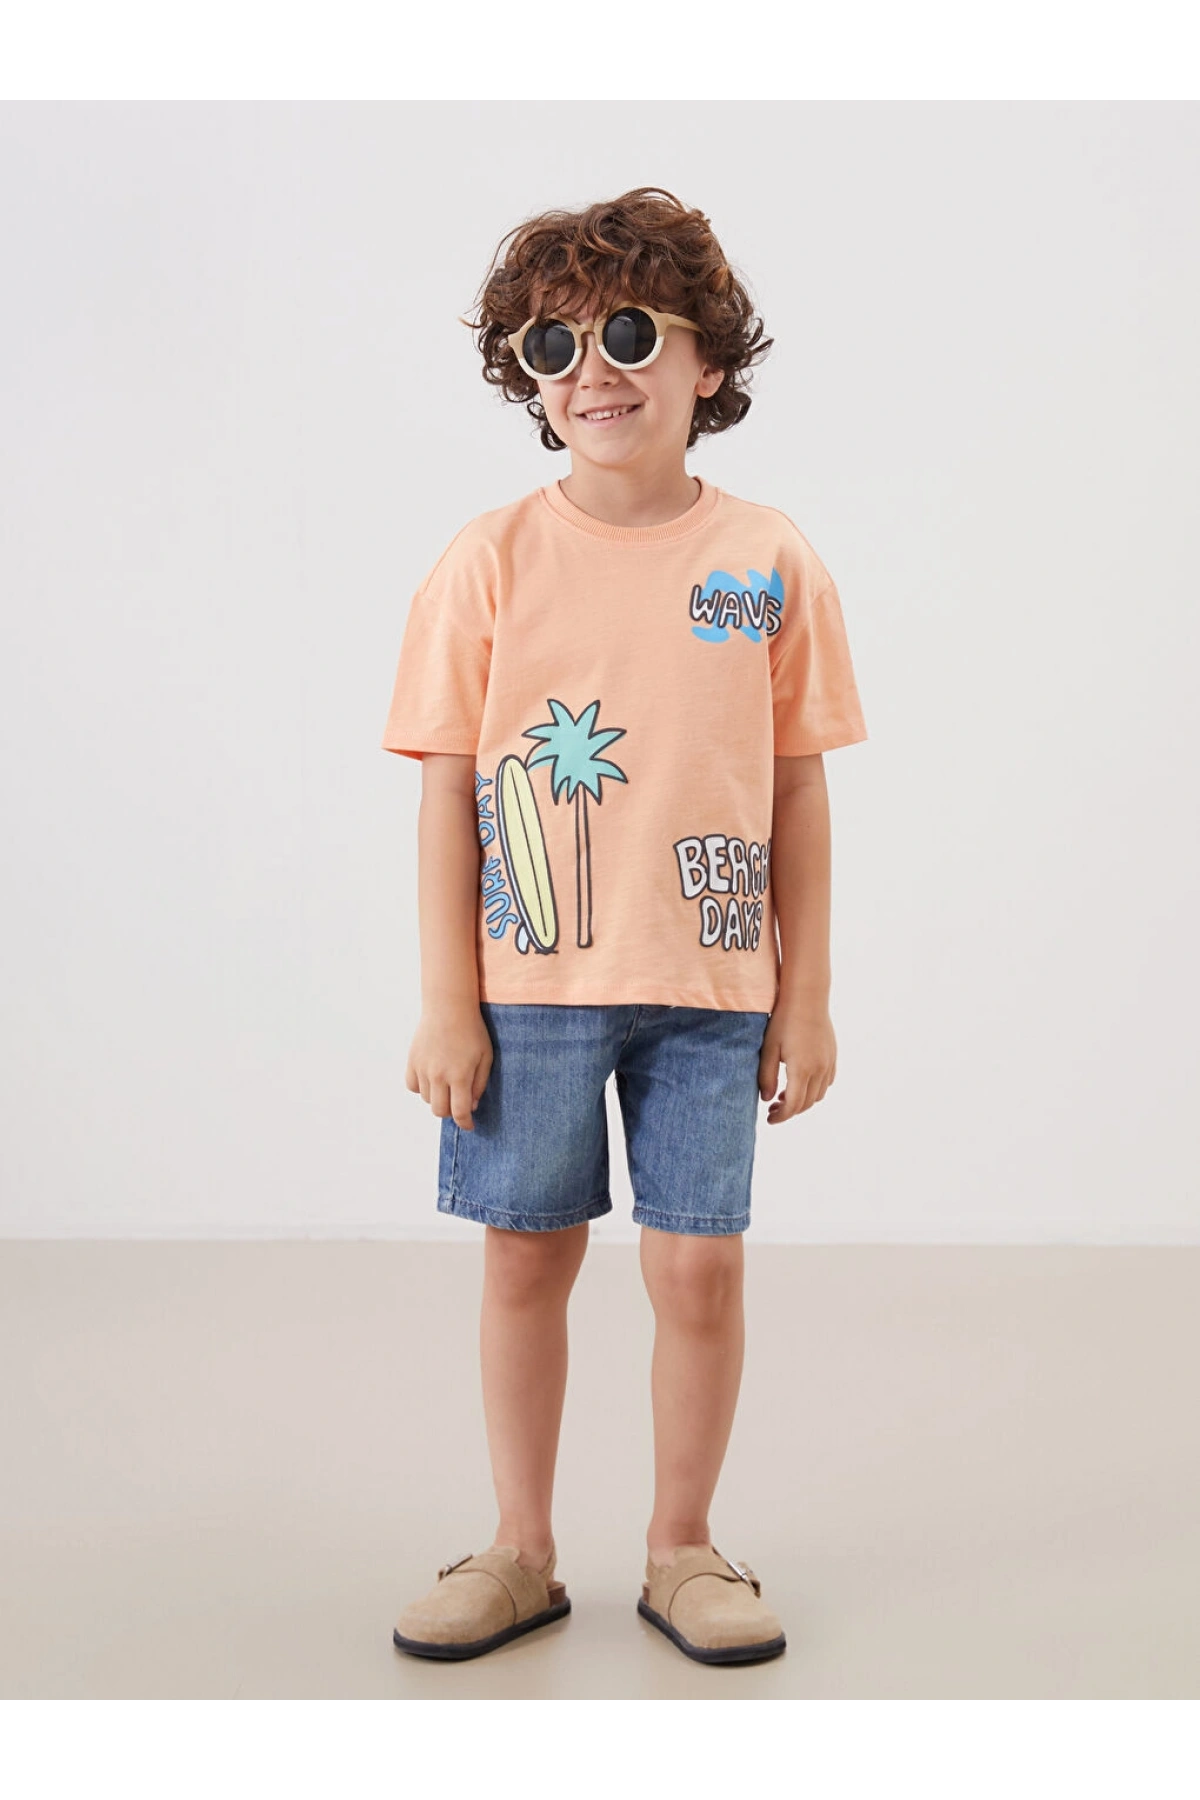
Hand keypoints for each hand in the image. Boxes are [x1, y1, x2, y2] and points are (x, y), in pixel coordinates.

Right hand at [405, 1001, 492, 1130]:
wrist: (448, 1008)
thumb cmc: (472, 1031)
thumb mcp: (485, 1057)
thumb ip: (479, 1084)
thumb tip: (472, 1106)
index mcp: (460, 1076)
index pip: (460, 1112)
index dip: (466, 1124)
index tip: (469, 1126)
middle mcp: (439, 1075)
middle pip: (440, 1111)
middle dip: (452, 1112)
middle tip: (459, 1103)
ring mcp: (423, 1068)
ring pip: (427, 1099)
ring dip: (438, 1098)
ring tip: (448, 1084)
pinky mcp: (412, 1061)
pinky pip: (413, 1086)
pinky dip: (422, 1088)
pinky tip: (432, 1079)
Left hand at [758, 998, 836, 1123]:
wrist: (807, 997)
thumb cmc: (783, 1020)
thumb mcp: (769, 1049)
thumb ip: (767, 1076)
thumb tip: (767, 1099)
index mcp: (801, 1069)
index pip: (793, 1105)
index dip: (781, 1116)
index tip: (770, 1119)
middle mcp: (819, 1069)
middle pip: (806, 1103)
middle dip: (790, 1111)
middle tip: (773, 1109)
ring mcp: (828, 1063)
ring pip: (818, 1095)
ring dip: (802, 1100)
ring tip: (784, 1095)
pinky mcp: (832, 1056)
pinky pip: (826, 1082)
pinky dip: (814, 1089)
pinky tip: (800, 1082)